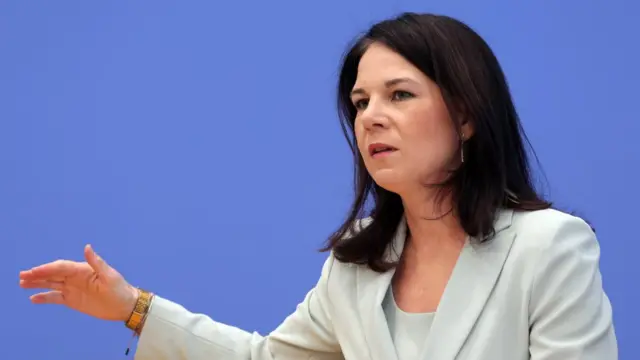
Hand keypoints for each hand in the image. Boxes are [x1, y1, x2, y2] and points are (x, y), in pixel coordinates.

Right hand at [19, 244, 138, 321]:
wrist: (125, 305)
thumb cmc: (119, 289)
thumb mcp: (109, 276)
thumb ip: (96, 262)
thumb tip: (87, 247)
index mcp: (83, 270)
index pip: (61, 267)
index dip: (47, 269)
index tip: (33, 272)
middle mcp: (75, 277)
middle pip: (52, 274)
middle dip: (37, 274)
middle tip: (22, 276)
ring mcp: (73, 288)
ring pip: (51, 284)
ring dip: (37, 284)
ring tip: (22, 283)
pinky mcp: (72, 300)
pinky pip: (55, 297)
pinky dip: (44, 297)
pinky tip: (33, 298)